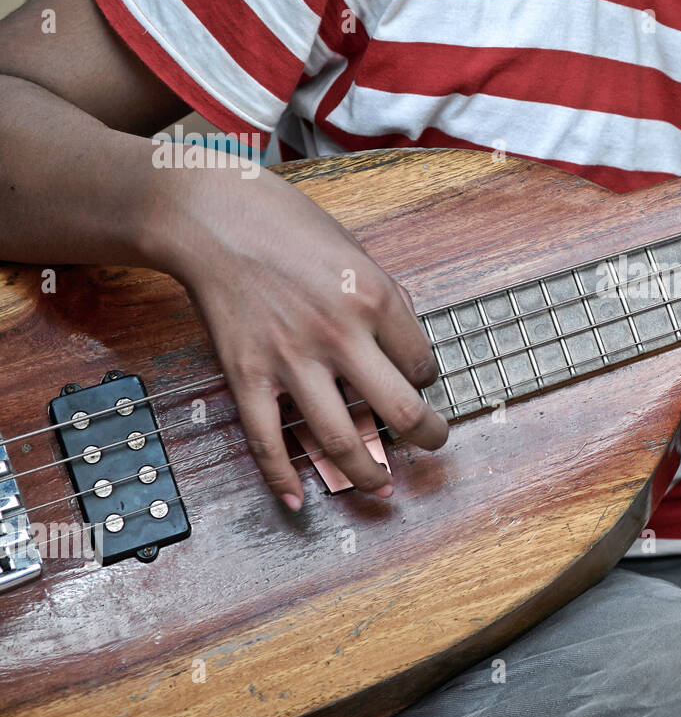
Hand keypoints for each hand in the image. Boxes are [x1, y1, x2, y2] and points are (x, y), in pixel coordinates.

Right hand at [154, 162, 448, 509]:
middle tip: (433, 443)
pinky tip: (299, 499)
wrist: (212, 217)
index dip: (427, 378)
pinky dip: (283, 478)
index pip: (423, 363)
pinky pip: (267, 442)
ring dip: (368, 474)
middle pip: (401, 411)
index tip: (418, 380)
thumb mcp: (358, 252)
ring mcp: (291, 360)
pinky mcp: (246, 376)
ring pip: (341, 440)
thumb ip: (385, 302)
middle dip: (427, 436)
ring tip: (382, 486)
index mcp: (375, 299)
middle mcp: (340, 335)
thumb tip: (407, 350)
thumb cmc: (287, 226)